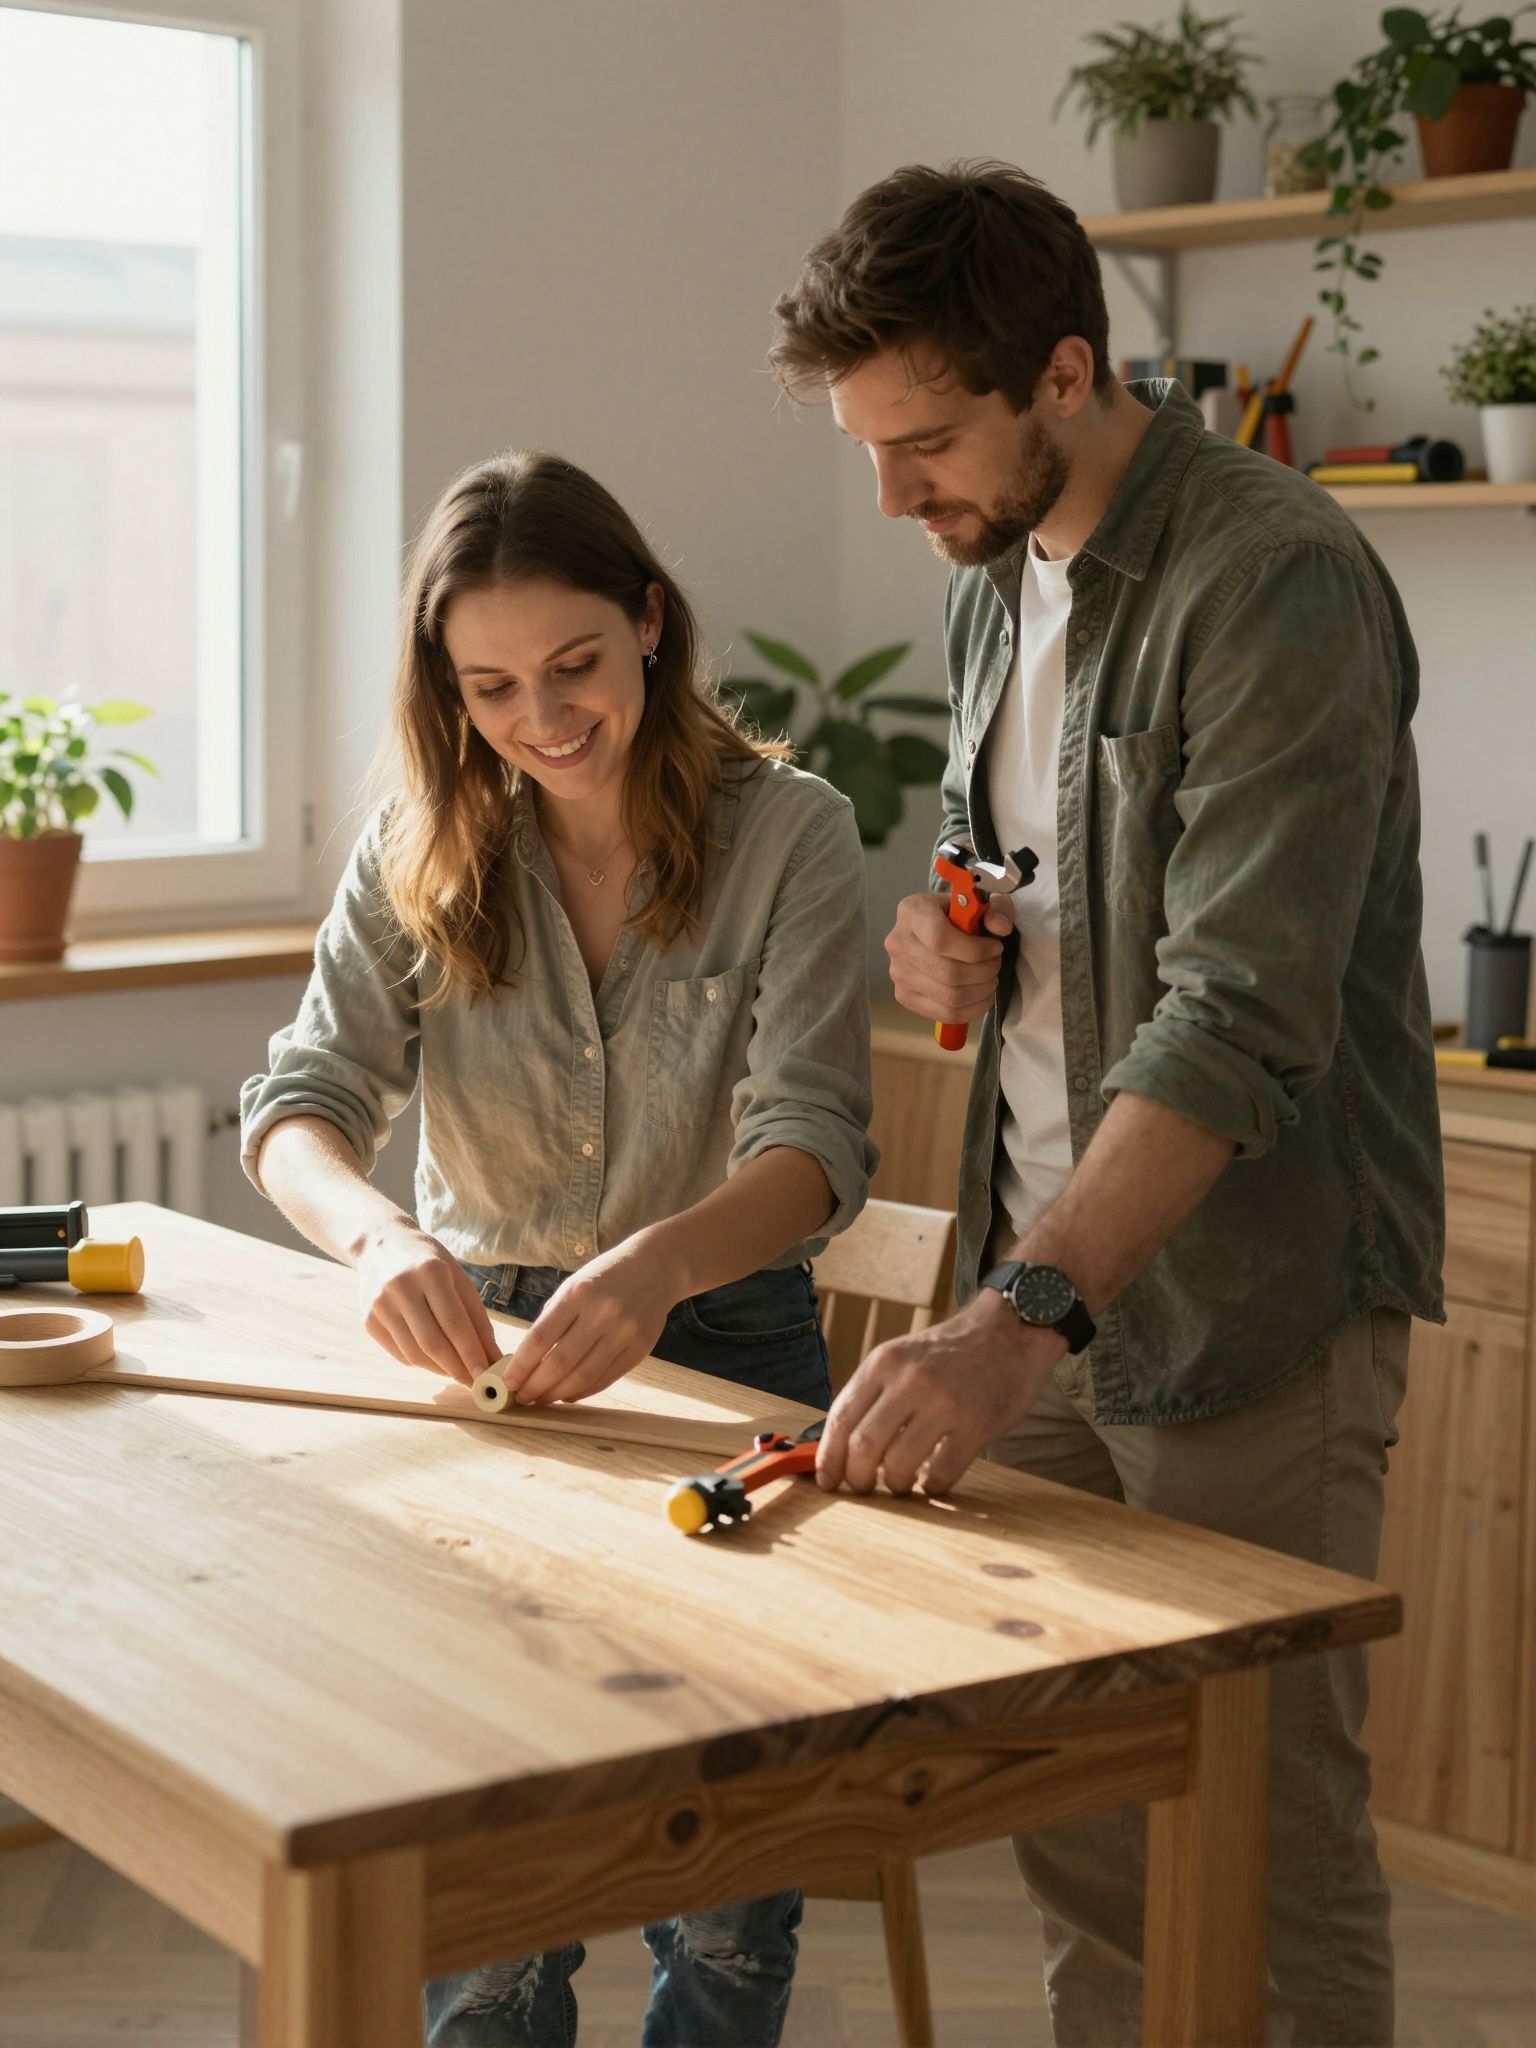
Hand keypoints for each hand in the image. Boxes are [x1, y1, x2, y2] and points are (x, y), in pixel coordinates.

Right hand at [355, 1221, 501, 1386]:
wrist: (380, 1244)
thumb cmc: (428, 1262)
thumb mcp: (458, 1278)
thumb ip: (476, 1318)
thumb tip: (492, 1356)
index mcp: (430, 1272)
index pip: (454, 1323)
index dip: (471, 1353)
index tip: (486, 1374)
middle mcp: (401, 1288)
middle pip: (432, 1342)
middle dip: (457, 1368)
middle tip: (475, 1382)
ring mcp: (380, 1306)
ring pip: (414, 1353)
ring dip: (440, 1369)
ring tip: (457, 1372)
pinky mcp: (368, 1321)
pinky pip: (399, 1353)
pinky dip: (421, 1363)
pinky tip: (435, 1361)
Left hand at [498, 1232, 679, 1404]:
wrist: (656, 1267)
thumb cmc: (605, 1277)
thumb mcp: (573, 1286)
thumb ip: (552, 1320)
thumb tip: (525, 1363)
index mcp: (578, 1293)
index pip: (539, 1339)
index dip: (520, 1366)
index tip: (507, 1382)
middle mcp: (602, 1313)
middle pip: (559, 1362)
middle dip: (535, 1386)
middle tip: (522, 1397)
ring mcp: (624, 1332)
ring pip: (583, 1376)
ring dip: (557, 1394)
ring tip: (542, 1399)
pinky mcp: (640, 1348)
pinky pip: (605, 1379)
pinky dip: (582, 1391)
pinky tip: (567, 1394)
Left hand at [816, 1291, 1060, 1497]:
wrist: (1009, 1332)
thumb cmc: (951, 1353)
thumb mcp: (902, 1356)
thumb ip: (873, 1393)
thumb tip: (838, 1445)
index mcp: (884, 1363)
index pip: (841, 1417)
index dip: (828, 1457)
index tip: (826, 1479)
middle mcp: (910, 1380)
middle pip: (863, 1446)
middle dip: (856, 1478)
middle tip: (861, 1487)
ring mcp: (945, 1403)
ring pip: (899, 1464)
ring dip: (894, 1484)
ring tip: (900, 1482)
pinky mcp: (976, 1425)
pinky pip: (942, 1473)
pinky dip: (931, 1487)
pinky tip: (932, 1481)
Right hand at [885, 889, 1014, 1026]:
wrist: (935, 927)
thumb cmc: (960, 913)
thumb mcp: (983, 902)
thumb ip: (997, 909)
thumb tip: (1000, 928)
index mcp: (912, 911)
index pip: (941, 940)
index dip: (975, 950)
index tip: (995, 947)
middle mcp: (898, 942)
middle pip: (948, 972)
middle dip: (984, 972)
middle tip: (995, 964)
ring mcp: (897, 972)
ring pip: (950, 996)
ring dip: (981, 991)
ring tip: (990, 978)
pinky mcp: (904, 996)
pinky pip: (945, 1013)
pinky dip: (972, 1009)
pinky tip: (981, 995)